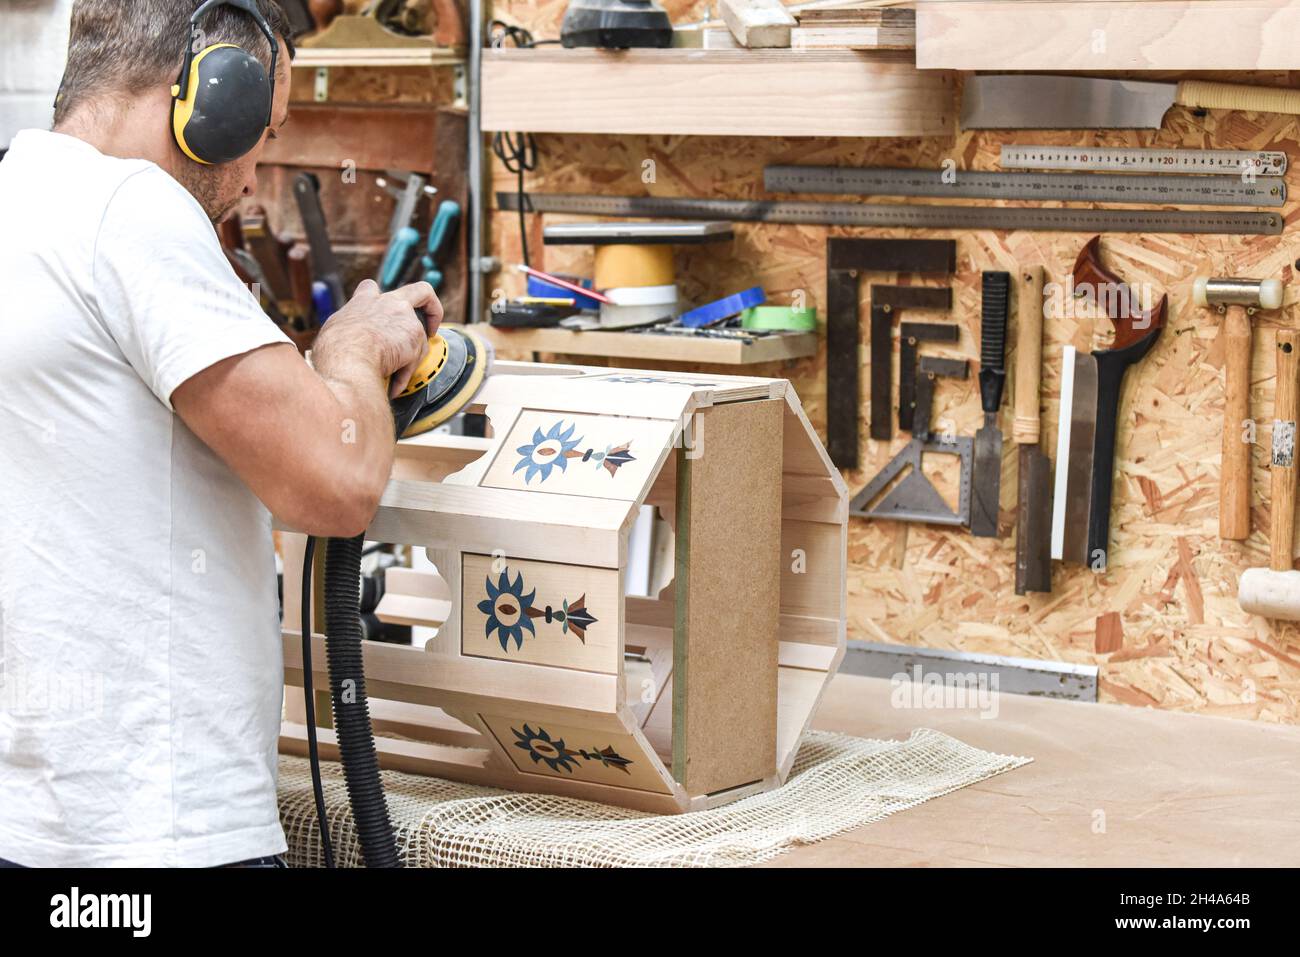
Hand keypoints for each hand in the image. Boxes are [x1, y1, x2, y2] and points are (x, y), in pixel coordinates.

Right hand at [311, 280, 443, 397]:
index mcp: (365, 301)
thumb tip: (349, 338)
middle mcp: (390, 303)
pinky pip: (415, 360)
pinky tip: (394, 386)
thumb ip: (348, 327)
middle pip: (421, 291)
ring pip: (420, 339)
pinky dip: (405, 375)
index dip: (381, 301)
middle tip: (431, 328)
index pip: (372, 288)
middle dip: (433, 308)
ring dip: (409, 359)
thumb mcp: (334, 329)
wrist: (348, 357)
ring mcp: (406, 319)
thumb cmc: (335, 348)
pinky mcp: (416, 338)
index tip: (385, 315)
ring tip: (394, 374)